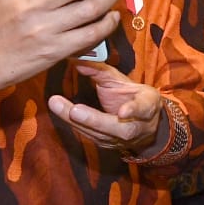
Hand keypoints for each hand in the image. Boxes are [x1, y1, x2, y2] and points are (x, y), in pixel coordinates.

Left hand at [48, 63, 164, 155]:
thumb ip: (102, 72)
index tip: (122, 112)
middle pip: (115, 128)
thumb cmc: (134, 98)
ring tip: (56, 103)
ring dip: (76, 121)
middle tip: (74, 110)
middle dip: (93, 120)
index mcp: (147, 107)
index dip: (133, 110)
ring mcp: (120, 140)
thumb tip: (79, 60)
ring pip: (98, 134)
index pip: (143, 109)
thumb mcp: (124, 82)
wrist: (145, 126)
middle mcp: (135, 128)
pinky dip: (74, 123)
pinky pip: (90, 135)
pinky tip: (59, 109)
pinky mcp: (107, 144)